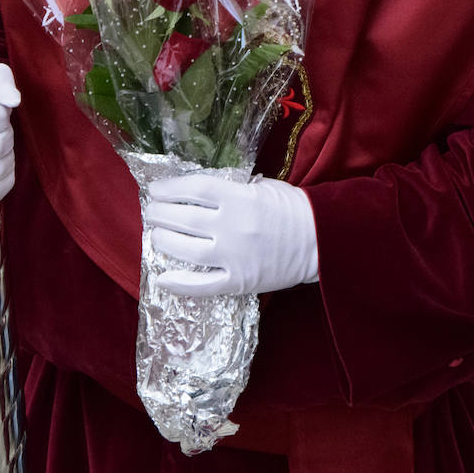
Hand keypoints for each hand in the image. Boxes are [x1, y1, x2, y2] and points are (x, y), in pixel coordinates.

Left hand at [144, 173, 318, 295]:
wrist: (322, 241)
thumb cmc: (293, 208)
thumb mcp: (262, 187)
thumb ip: (231, 189)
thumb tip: (197, 192)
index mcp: (240, 198)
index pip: (193, 189)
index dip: (169, 188)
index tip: (155, 189)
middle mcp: (232, 227)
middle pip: (183, 219)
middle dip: (160, 213)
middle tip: (151, 211)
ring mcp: (234, 257)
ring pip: (186, 251)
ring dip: (163, 242)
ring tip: (155, 236)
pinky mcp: (239, 282)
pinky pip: (202, 285)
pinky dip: (179, 283)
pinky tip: (162, 277)